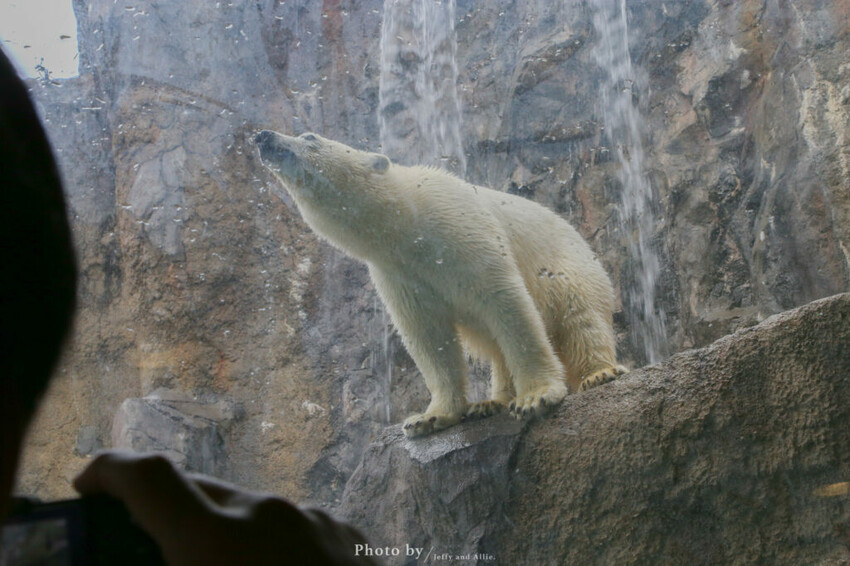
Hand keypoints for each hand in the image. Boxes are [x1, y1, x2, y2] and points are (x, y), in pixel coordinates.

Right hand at [74, 451, 378, 565]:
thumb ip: (170, 563)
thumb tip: (167, 554)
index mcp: (219, 540)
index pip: (149, 476)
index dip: (109, 472)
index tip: (88, 485)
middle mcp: (268, 514)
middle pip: (199, 491)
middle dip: (168, 513)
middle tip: (152, 549)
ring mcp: (315, 519)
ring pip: (250, 510)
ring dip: (226, 534)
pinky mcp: (349, 533)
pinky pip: (294, 526)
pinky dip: (273, 545)